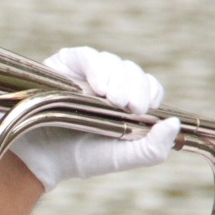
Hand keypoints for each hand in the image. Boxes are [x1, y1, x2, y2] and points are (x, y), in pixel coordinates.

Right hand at [0, 46, 180, 191]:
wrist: (38, 159)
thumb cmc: (79, 158)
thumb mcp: (121, 158)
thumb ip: (152, 149)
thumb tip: (175, 124)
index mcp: (126, 102)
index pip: (148, 86)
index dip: (148, 92)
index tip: (142, 109)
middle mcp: (109, 83)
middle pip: (133, 71)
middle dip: (134, 88)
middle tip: (129, 107)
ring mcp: (87, 72)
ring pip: (113, 62)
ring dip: (117, 79)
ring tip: (111, 101)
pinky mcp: (65, 64)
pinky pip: (87, 55)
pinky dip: (96, 67)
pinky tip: (97, 86)